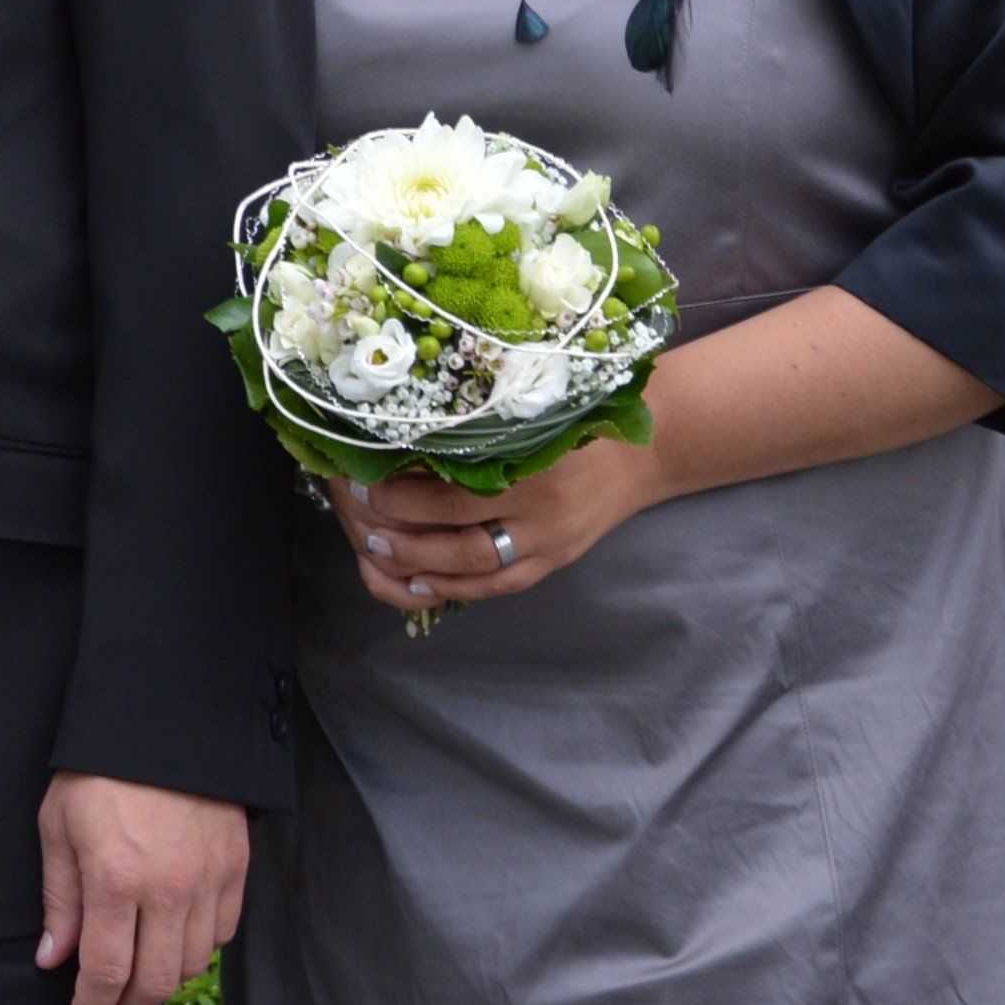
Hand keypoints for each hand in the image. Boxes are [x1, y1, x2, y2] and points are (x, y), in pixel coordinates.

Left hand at [35, 773, 245, 1004]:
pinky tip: (173, 939)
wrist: (161, 721)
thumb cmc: (98, 769)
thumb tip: (53, 959)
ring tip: (137, 971)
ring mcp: (208, 881)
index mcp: (116, 878)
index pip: (107, 971)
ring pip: (192, 964)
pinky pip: (222, 935)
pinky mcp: (236, 869)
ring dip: (162, 979)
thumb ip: (59, 899)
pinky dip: (197, 949)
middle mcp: (168, 889)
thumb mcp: (58, 825)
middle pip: (155, 982)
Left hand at [328, 437, 663, 611]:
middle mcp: (542, 513)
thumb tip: (403, 431)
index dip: (405, 495)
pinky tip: (422, 584)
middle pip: (462, 539)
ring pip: (479, 569)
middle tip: (362, 521)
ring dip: (424, 565)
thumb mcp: (531, 415)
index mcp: (532, 468)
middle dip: (406, 535)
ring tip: (380, 552)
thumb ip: (480, 429)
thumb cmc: (574, 421)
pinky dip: (459, 590)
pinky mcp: (556, 562)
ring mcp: (551, 543)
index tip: (363, 480)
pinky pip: (503, 585)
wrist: (642, 453)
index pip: (455, 493)